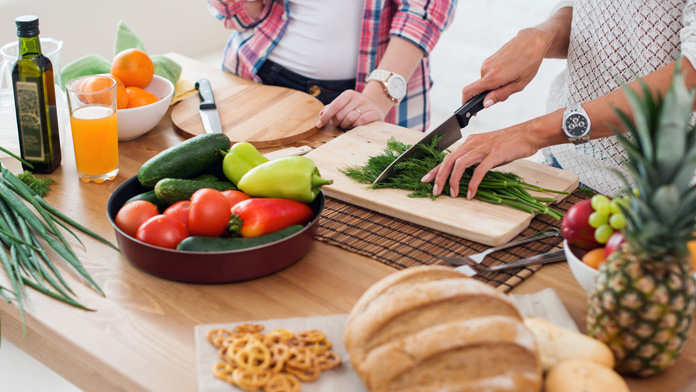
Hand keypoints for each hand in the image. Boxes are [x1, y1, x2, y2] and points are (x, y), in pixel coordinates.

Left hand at [316, 90, 385, 129]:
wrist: (377, 107)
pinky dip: (356, 126)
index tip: (319, 125)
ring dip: (346, 125)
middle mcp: (358, 97)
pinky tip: (356, 126)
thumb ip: (331, 109)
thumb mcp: (344, 105)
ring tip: (347, 125)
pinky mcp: (375, 113)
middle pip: (340, 114)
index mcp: (349, 94)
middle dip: (336, 123)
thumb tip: (321, 114)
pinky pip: (361, 122)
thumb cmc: (356, 108)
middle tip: (339, 125)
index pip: (334, 105)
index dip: (325, 116)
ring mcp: (367, 105)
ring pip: (350, 118)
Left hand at [421, 124, 541, 198]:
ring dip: (453, 180)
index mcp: (470, 142)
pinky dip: (473, 183)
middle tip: (435, 191)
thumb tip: (464, 174)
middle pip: (449, 160)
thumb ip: (475, 158)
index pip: (448, 156)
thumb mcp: (486, 149)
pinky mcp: (495, 154)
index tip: (426, 180)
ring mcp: (483, 148)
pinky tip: (470, 193)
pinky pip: (479, 170)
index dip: (435, 169)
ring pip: (460, 164)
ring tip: (452, 194)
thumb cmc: (509, 143)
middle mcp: (473, 143)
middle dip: (439, 176)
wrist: (528, 134)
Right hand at [462, 28, 552, 107]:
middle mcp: (486, 69)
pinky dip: (496, 78)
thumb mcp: (519, 84)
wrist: (532, 40)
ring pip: (485, 82)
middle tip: (508, 91)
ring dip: (494, 86)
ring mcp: (486, 63)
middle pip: (479, 89)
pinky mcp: (489, 59)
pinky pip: (488, 74)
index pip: (469, 92)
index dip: (466, 103)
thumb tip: (485, 104)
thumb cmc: (530, 62)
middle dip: (490, 95)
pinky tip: (509, 72)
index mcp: (493, 77)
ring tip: (512, 79)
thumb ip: (500, 95)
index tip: (473, 111)